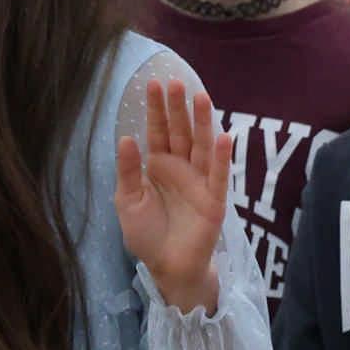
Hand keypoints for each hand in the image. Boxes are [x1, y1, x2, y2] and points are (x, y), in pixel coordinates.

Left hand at [115, 79, 231, 312]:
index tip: (153, 83)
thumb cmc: (147, 235)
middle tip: (176, 82)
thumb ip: (128, 171)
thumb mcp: (127, 201)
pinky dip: (222, 157)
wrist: (167, 267)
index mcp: (158, 167)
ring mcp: (199, 183)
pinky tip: (224, 136)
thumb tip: (126, 138)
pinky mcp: (214, 200)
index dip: (155, 110)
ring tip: (201, 97)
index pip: (158, 132)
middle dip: (178, 108)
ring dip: (203, 123)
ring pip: (202, 147)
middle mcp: (180, 169)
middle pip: (181, 133)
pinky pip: (219, 175)